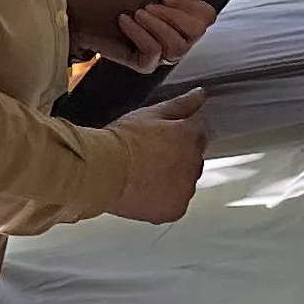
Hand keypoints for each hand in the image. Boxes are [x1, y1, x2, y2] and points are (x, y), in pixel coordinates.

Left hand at [66, 0, 214, 69]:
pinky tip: (125, 20)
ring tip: (138, 13)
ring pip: (177, 47)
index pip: (207, 16)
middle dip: (173, 15)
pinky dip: (139, 33)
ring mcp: (162, 52)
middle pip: (197, 32)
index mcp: (184, 16)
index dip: (190, 5)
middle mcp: (177, 36)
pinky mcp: (144, 62)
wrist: (87, 3)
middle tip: (150, 5)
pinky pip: (154, 53)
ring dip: (157, 25)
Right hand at [109, 92, 210, 223]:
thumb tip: (200, 94)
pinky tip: (145, 190)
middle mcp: (195, 163)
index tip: (161, 140)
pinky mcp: (175, 209)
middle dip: (177, 158)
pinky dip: (164, 200)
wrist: (102, 170)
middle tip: (148, 157)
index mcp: (192, 136)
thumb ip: (181, 104)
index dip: (176, 136)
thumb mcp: (151, 113)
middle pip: (193, 159)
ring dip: (172, 180)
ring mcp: (186, 188)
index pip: (198, 133)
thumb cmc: (121, 141)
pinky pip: (176, 204)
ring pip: (185, 182)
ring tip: (143, 175)